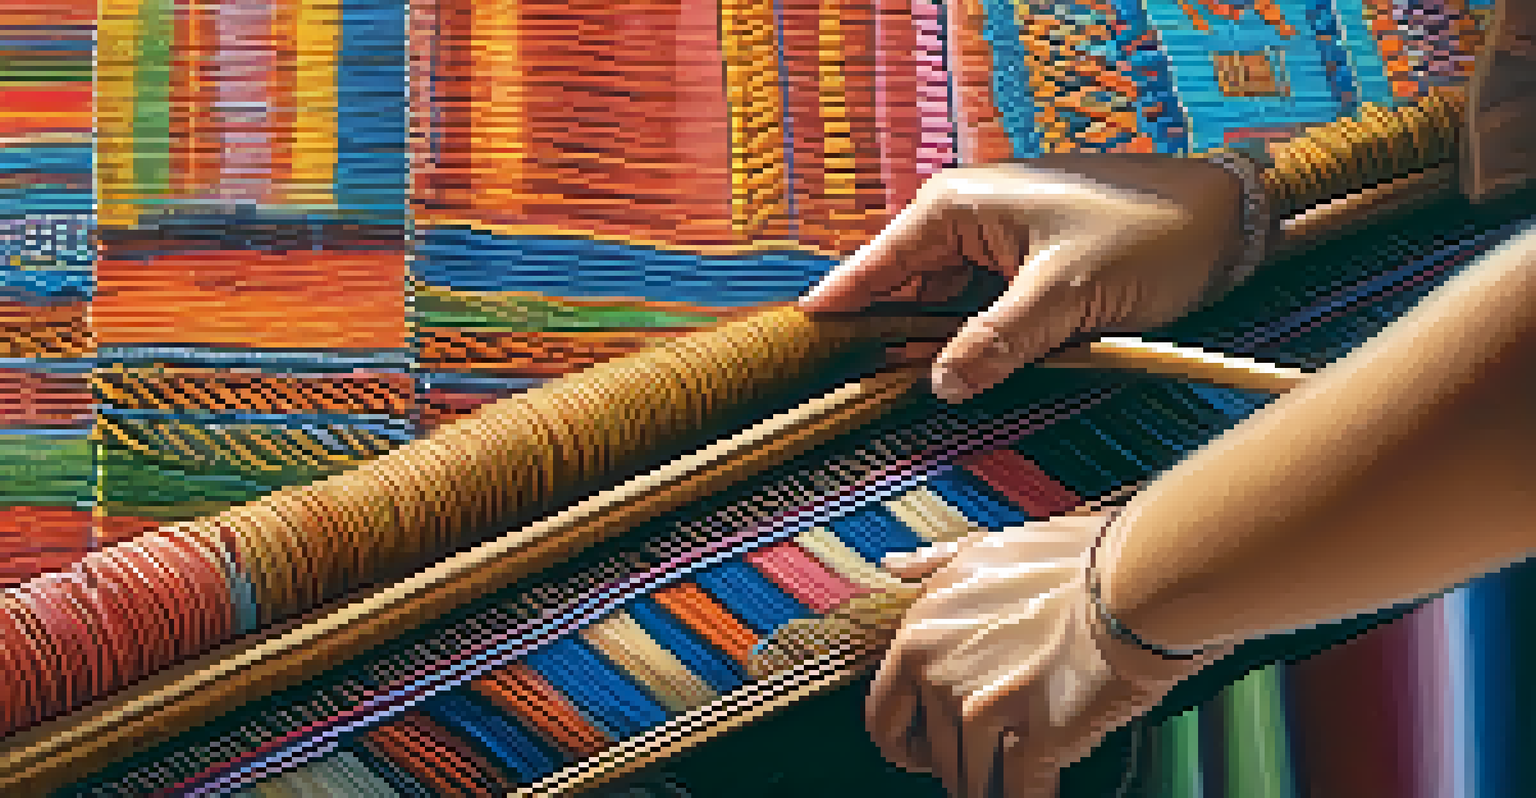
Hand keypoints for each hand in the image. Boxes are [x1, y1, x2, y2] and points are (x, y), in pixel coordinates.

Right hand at [799, 155, 1246, 402]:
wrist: (1229, 219)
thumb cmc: (1147, 236)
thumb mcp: (1065, 297)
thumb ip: (996, 342)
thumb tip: (936, 385)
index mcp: (957, 207)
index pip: (875, 264)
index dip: (836, 306)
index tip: (793, 343)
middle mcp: (965, 220)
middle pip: (901, 291)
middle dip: (886, 338)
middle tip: (850, 393)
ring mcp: (995, 245)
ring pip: (940, 307)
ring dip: (932, 347)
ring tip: (898, 393)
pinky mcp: (1024, 269)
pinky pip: (977, 311)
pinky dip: (969, 343)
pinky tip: (961, 375)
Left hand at [867, 514, 1218, 797]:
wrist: (1136, 584)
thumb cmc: (1072, 561)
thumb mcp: (986, 547)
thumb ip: (934, 563)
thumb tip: (893, 565)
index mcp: (921, 631)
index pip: (883, 709)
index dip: (902, 738)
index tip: (922, 748)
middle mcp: (939, 672)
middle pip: (931, 752)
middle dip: (953, 763)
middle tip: (980, 761)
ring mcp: (982, 709)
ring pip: (970, 779)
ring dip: (990, 784)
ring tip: (1016, 775)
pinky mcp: (1031, 741)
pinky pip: (1019, 792)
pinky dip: (1031, 797)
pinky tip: (1044, 791)